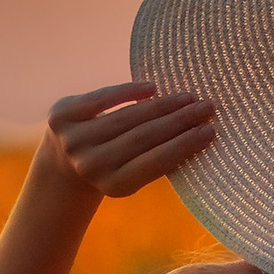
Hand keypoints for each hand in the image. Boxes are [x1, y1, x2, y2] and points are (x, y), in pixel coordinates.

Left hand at [38, 83, 215, 201]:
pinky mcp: (62, 116)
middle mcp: (91, 165)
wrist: (62, 164)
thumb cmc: (113, 166)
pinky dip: (129, 91)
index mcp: (113, 185)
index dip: (185, 145)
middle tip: (207, 107)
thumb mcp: (132, 173)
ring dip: (162, 105)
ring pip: (127, 117)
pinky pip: (102, 98)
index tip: (211, 131)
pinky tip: (152, 87)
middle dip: (180, 120)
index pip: (156, 161)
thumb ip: (156, 158)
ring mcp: (74, 140)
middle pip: (144, 136)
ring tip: (187, 97)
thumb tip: (199, 132)